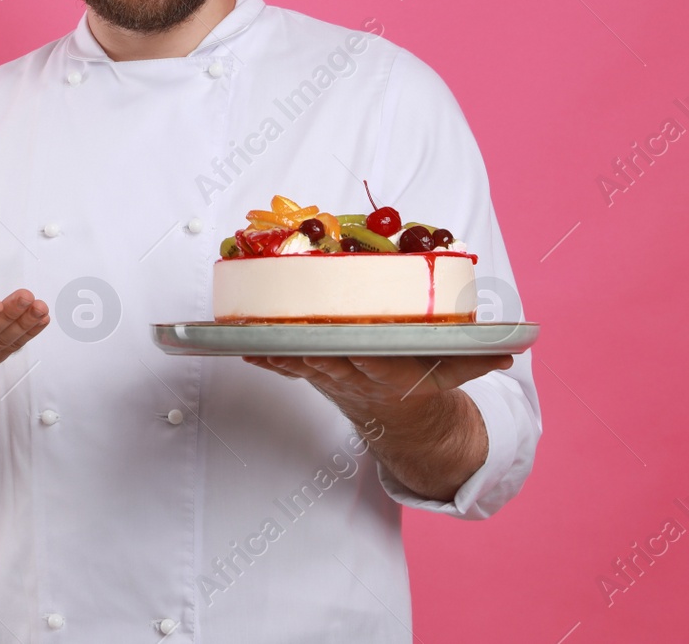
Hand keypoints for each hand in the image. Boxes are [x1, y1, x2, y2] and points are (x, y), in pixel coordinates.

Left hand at [241, 354, 511, 414]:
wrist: (400, 420)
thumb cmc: (426, 382)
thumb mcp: (455, 374)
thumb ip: (477, 359)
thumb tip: (512, 350)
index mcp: (395, 376)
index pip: (377, 364)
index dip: (361, 356)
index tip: (349, 344)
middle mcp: (359, 378)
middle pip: (332, 362)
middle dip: (312, 349)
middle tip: (294, 332)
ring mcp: (332, 377)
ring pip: (304, 363)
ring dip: (281, 350)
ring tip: (257, 333)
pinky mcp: (312, 374)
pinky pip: (284, 367)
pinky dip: (264, 357)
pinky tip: (241, 344)